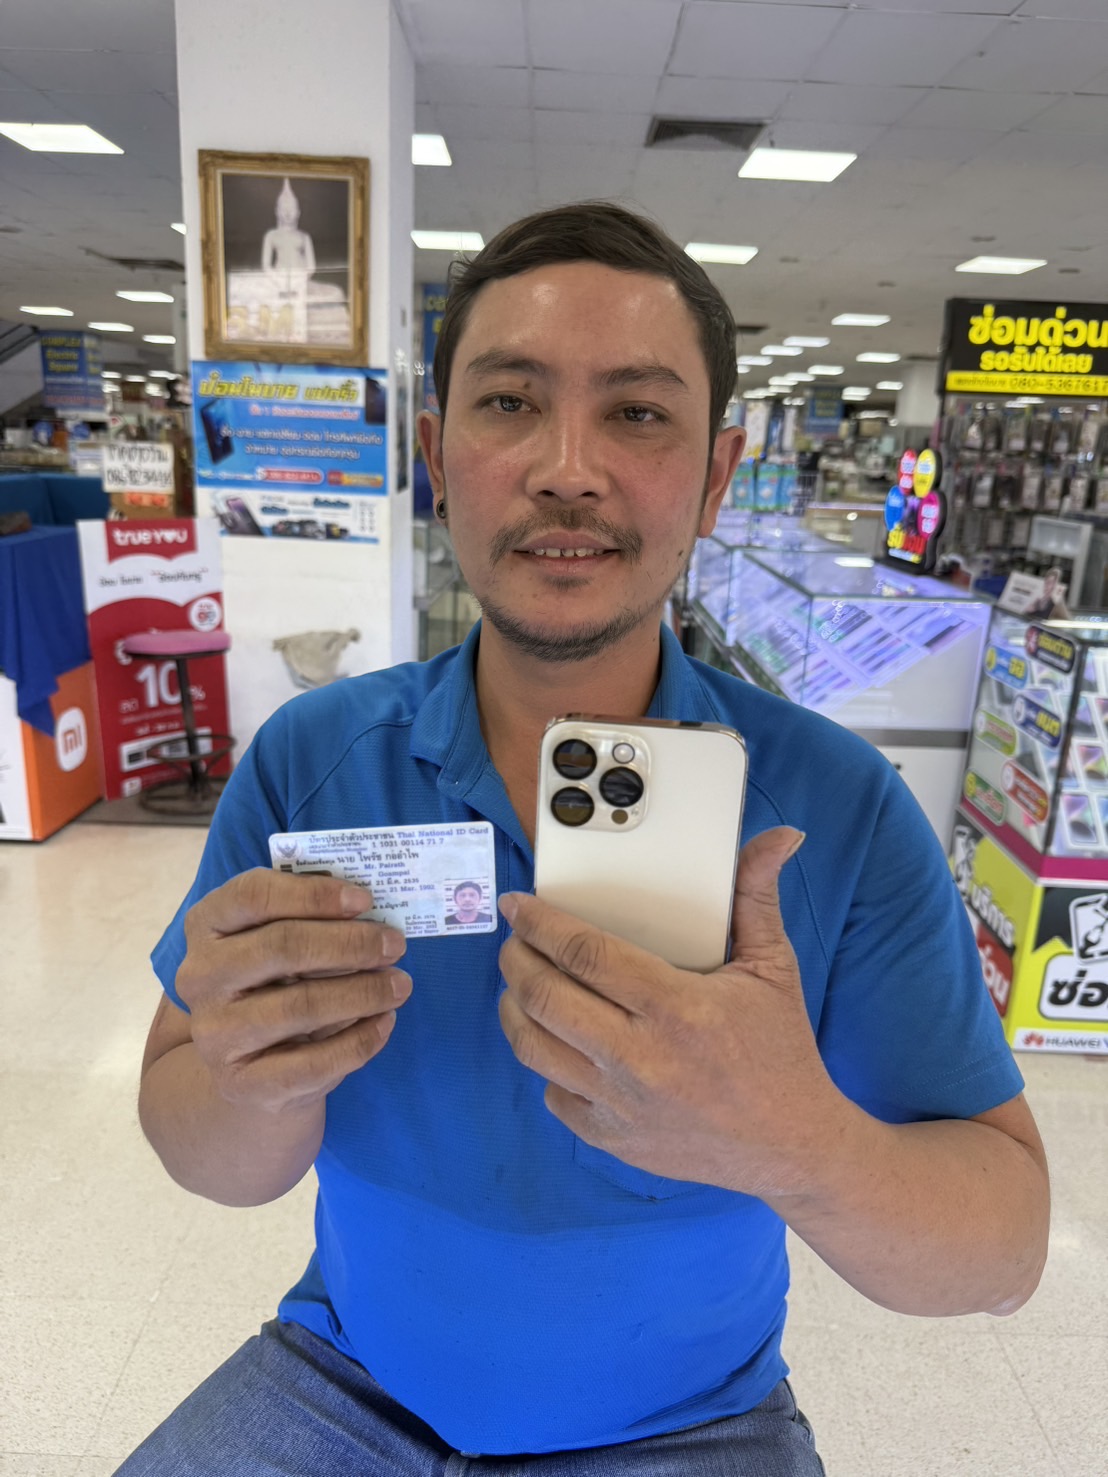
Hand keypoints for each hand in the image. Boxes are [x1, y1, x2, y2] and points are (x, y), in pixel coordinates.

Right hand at [177, 869, 410, 1115]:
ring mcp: (216, 1033)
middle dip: (350, 943)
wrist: (250, 1068)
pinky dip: (360, 1040)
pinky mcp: (243, 1082)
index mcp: (207, 926)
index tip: (364, 901)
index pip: (253, 895)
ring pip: (302, 1005)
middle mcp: (200, 976)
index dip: (313, 894)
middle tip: (395, 945)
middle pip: (283, 946)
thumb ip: (312, 920)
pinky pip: (314, 1061)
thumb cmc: (274, 985)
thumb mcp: (281, 943)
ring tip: (400, 985)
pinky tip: (385, 1023)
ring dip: (363, 992)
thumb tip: (371, 912)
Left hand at [497, 828, 846, 1198]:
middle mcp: (639, 1057)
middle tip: (514, 940)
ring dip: (514, 1008)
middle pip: (544, 997)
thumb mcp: (773, 967)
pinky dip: (546, 1062)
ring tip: (520, 985)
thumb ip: (757, 895)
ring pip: (532, 1048)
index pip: (584, 953)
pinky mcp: (610, 1137)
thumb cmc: (780, 1050)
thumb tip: (780, 836)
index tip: (518, 905)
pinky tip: (556, 1040)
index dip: (539, 923)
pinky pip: (552, 1093)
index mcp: (676, 1007)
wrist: (791, 1147)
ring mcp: (619, 1102)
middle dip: (515, 959)